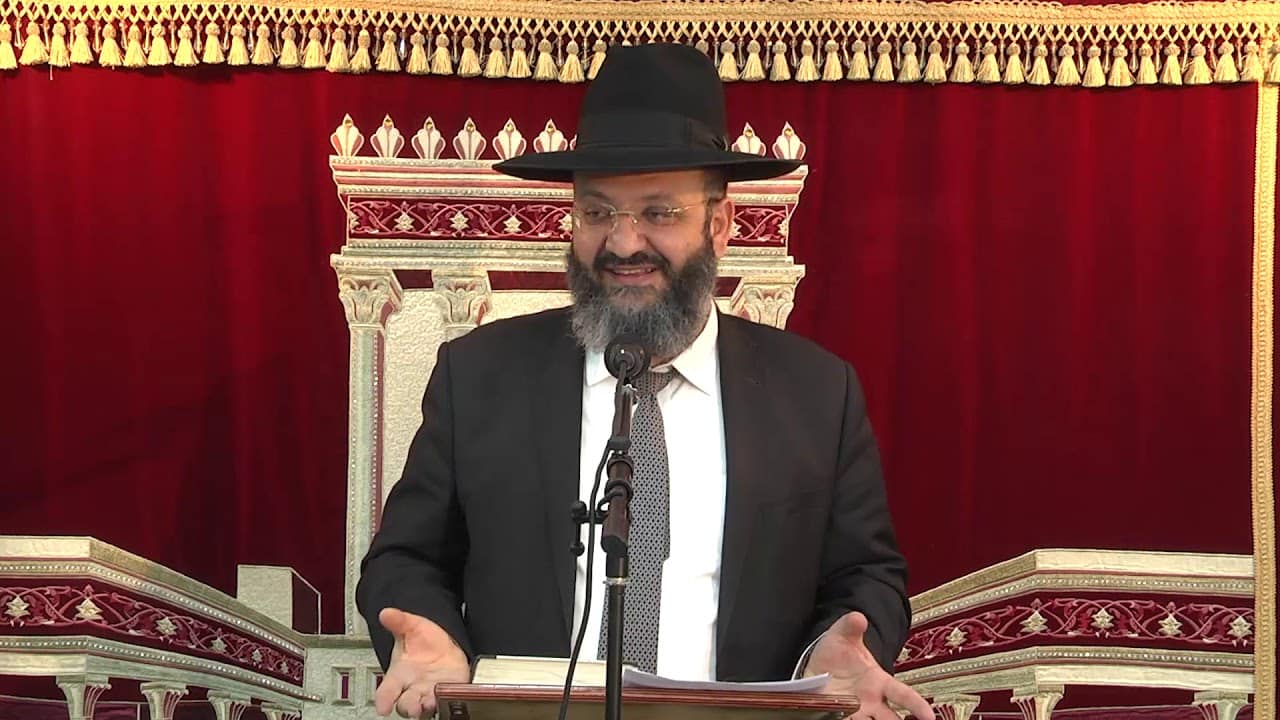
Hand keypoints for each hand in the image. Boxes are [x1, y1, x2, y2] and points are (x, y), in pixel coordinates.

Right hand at [373, 607, 470, 717]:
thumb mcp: (412, 627)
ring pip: (426, 708)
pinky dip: (448, 700)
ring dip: (428, 707)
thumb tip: (386, 613)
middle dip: (409, 707)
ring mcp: (431, 693)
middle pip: (406, 705)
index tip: (382, 708)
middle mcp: (413, 689)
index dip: (383, 700)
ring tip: (431, 702)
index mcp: (399, 675)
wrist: (445, 645)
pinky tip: (450, 695)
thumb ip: (400, 621)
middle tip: (413, 708)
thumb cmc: (424, 641)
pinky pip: (449, 700)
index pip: (386, 691)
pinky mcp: (450, 692)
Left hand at [806, 611, 933, 719]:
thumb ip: (850, 626)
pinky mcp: (837, 717)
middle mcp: (872, 702)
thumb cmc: (837, 653)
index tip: (930, 717)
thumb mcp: (842, 636)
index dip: (918, 705)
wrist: (816, 667)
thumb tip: (858, 618)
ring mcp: (856, 712)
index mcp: (880, 683)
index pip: (904, 695)